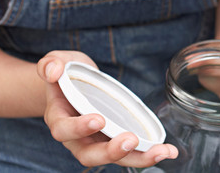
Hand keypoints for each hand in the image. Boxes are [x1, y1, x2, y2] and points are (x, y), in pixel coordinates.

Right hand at [37, 51, 178, 167]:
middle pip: (89, 154)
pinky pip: (130, 152)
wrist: (73, 82)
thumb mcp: (57, 61)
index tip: (98, 119)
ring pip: (114, 158)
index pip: (63, 129)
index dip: (79, 128)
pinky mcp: (114, 140)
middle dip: (111, 151)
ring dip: (138, 157)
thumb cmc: (66, 73)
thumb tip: (53, 71)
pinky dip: (149, 153)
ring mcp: (96, 141)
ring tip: (160, 152)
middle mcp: (76, 137)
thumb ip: (51, 63)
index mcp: (59, 118)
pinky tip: (168, 150)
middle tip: (130, 140)